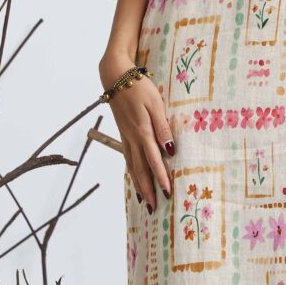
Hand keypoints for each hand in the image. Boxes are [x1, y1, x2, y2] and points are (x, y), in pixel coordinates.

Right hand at [105, 70, 175, 211]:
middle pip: (140, 169)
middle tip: (153, 208)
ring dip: (138, 184)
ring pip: (131, 166)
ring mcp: (125, 137)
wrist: (115, 76)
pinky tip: (134, 178)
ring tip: (144, 201)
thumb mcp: (155, 103)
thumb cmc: (139, 87)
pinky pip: (127, 158)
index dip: (160, 178)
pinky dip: (131, 171)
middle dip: (147, 189)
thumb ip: (162, 127)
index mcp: (142, 131)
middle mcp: (132, 138)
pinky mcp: (123, 134)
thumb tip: (169, 150)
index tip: (166, 193)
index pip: (153, 160)